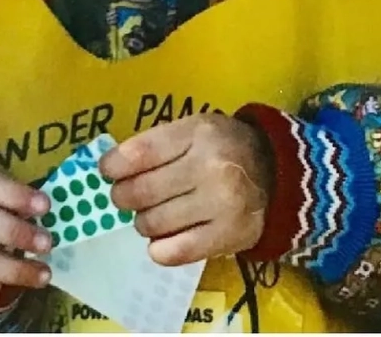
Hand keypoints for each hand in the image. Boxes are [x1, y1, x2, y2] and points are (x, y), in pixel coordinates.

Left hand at [100, 114, 272, 265]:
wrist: (275, 172)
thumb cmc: (222, 146)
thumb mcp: (193, 129)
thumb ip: (156, 144)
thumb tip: (111, 168)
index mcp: (197, 133)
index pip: (141, 152)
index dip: (114, 165)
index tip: (106, 171)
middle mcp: (209, 167)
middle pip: (143, 191)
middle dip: (122, 197)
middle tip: (123, 197)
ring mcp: (221, 204)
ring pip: (155, 222)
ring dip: (142, 222)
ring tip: (149, 216)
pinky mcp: (229, 236)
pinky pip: (178, 251)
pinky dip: (160, 250)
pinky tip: (159, 242)